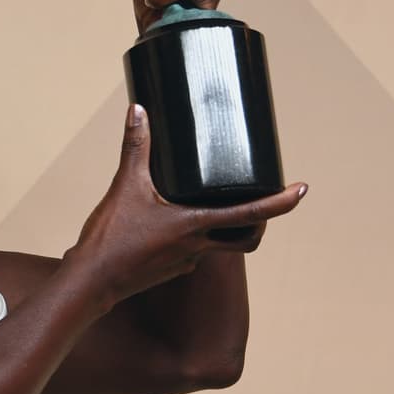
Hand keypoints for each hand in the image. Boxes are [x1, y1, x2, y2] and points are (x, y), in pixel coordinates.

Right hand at [73, 105, 306, 305]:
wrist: (90, 282)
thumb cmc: (110, 238)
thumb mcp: (124, 185)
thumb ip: (135, 146)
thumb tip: (139, 111)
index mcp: (195, 225)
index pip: (251, 215)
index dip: (281, 203)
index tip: (303, 190)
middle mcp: (198, 247)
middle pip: (247, 237)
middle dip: (262, 220)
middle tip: (267, 199)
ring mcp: (186, 261)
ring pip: (220, 244)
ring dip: (226, 226)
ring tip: (220, 203)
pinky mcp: (172, 269)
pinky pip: (195, 250)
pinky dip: (196, 235)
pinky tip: (177, 220)